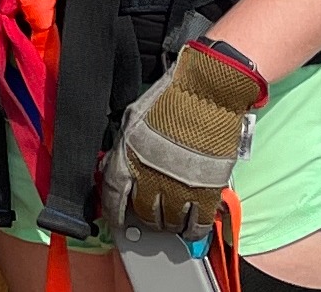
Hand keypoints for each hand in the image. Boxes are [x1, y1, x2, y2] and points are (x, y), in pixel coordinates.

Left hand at [109, 38, 266, 236]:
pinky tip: (191, 228)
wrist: (207, 92)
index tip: (117, 220)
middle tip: (150, 215)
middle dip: (145, 217)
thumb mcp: (132, 120)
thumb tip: (114, 164)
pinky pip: (198, 222)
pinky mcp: (207, 189)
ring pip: (170, 221)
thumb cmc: (170, 99)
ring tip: (171, 220)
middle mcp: (150, 177)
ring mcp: (179, 186)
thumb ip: (123, 146)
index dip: (114, 213)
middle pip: (143, 212)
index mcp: (127, 159)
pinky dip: (193, 229)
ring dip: (169, 224)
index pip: (113, 197)